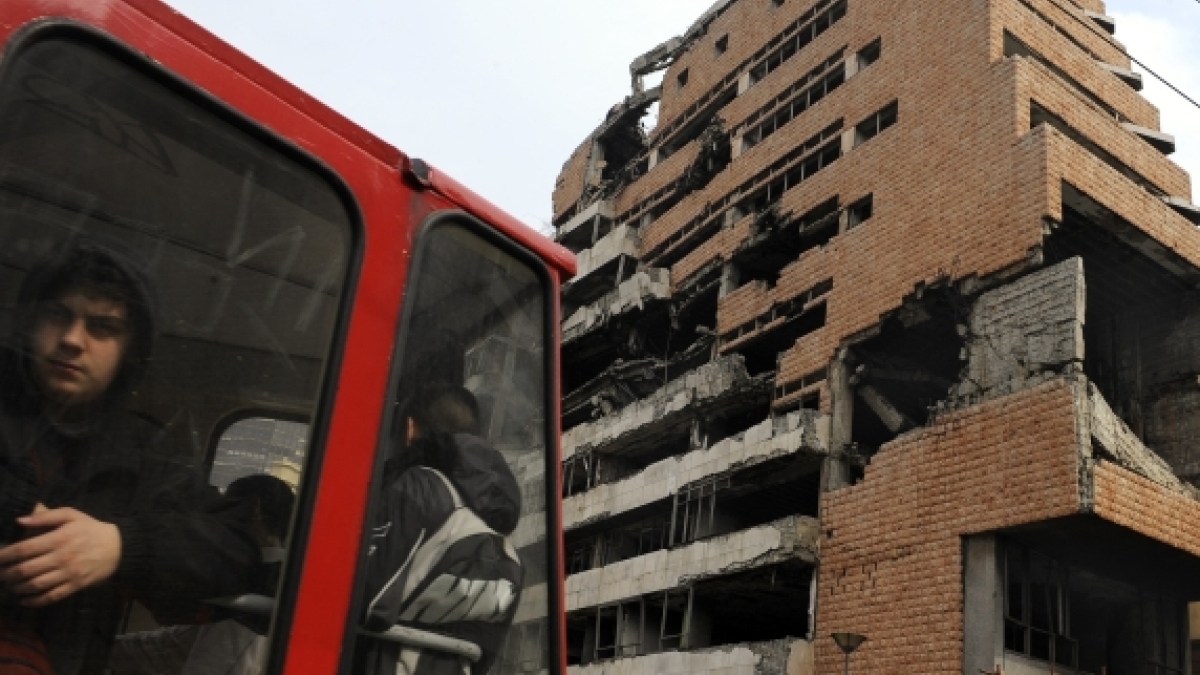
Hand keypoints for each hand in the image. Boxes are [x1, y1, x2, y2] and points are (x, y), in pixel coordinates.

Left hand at [0, 507, 121, 606]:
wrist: (119, 547)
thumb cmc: (91, 529)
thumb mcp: (71, 515)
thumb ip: (46, 516)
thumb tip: (20, 521)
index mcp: (58, 538)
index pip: (24, 549)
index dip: (4, 556)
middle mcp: (61, 557)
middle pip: (26, 569)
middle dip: (7, 574)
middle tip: (0, 575)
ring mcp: (69, 573)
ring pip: (36, 585)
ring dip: (18, 588)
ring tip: (10, 586)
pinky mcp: (75, 586)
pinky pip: (51, 596)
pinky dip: (35, 601)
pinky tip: (24, 600)